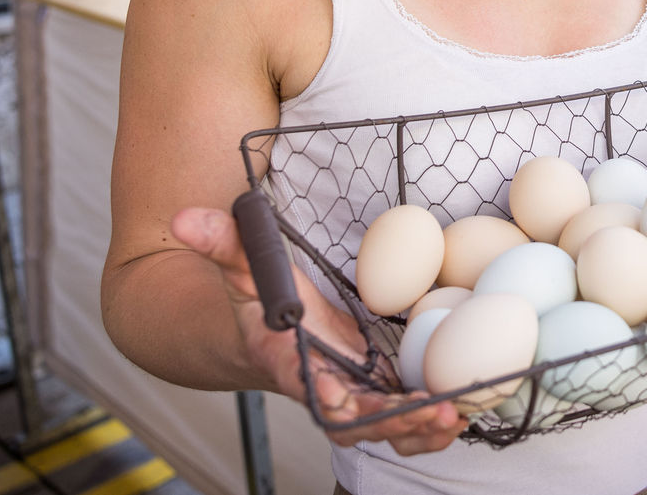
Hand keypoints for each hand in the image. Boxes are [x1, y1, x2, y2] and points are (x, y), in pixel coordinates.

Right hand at [170, 207, 465, 455]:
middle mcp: (321, 387)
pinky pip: (402, 420)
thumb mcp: (242, 266)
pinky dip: (429, 424)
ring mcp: (352, 397)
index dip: (321, 391)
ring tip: (452, 417)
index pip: (301, 382)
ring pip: (381, 428)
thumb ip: (223, 242)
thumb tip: (185, 218)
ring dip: (417, 428)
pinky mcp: (376, 394)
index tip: (339, 395)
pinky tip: (461, 415)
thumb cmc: (260, 301)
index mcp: (287, 360)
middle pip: (351, 420)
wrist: (270, 332)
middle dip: (387, 420)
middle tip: (425, 410)